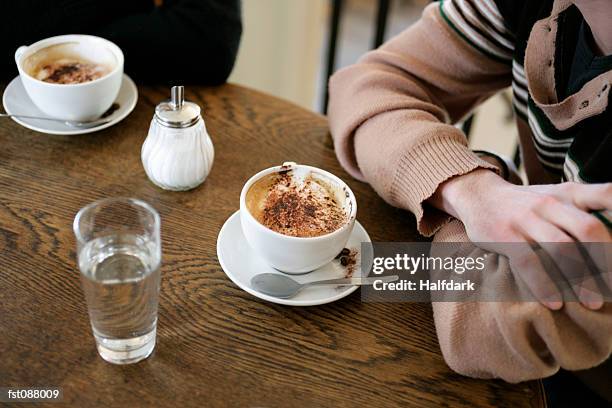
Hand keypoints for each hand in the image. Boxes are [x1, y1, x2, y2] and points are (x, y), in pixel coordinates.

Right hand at [430, 169, 611, 309]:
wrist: (479, 195)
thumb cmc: (526, 203)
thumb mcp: (558, 196)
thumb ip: (586, 210)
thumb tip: (610, 240)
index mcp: (570, 193)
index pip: (607, 195)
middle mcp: (551, 202)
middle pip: (589, 230)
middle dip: (606, 263)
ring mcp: (527, 218)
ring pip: (562, 248)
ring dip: (581, 279)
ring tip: (592, 303)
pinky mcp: (506, 235)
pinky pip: (529, 263)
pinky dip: (544, 286)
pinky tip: (554, 303)